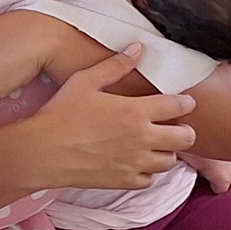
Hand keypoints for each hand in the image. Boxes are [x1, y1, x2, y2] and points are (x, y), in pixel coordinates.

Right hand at [29, 50, 197, 190]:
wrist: (44, 151)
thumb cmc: (61, 113)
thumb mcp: (85, 81)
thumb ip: (115, 65)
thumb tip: (138, 48)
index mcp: (135, 110)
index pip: (178, 106)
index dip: (186, 103)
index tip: (185, 102)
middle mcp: (142, 138)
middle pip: (185, 138)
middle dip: (185, 131)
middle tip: (175, 127)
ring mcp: (135, 162)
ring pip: (170, 161)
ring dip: (166, 152)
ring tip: (155, 145)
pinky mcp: (124, 181)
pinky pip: (150, 180)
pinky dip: (147, 172)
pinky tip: (136, 162)